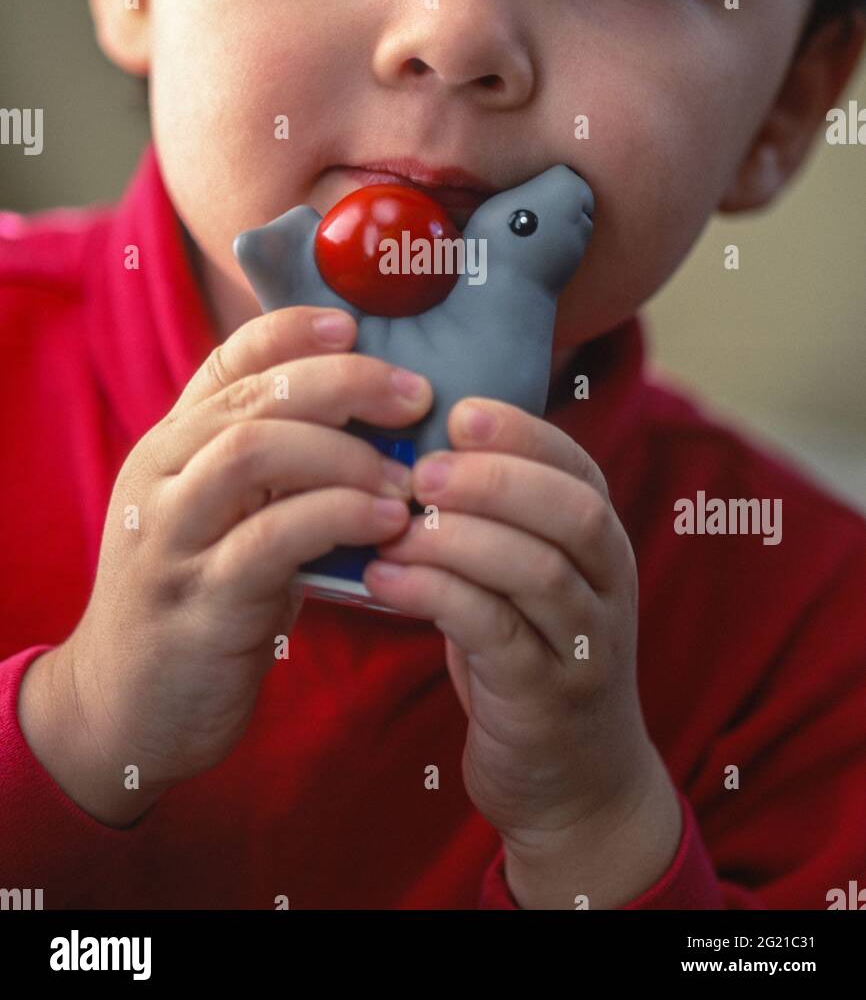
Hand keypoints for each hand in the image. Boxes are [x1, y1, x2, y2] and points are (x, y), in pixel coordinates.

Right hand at [19, 307, 429, 825]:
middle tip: (415, 398)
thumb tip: (373, 417)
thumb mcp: (227, 518)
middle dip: (345, 384)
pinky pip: (272, 538)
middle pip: (255, 397)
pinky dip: (339, 518)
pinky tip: (388, 524)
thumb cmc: (200, 599)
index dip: (293, 331)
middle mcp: (163, 476)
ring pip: (254, 451)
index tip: (356, 324)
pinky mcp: (199, 600)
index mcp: (172, 446)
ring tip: (405, 478)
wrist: (121, 708)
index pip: (229, 358)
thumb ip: (275, 468)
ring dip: (345, 454)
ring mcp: (174, 537)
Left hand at [363, 395, 681, 906]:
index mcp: (601, 543)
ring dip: (458, 538)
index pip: (578, 467)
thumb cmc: (528, 655)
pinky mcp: (545, 699)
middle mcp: (608, 586)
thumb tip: (412, 441)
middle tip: (422, 471)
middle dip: (494, 479)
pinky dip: (435, 596)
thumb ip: (494, 519)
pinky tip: (384, 580)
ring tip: (393, 526)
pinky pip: (494, 633)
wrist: (573, 784)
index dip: (522, 432)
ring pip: (536, 570)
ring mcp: (583, 646)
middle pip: (571, 511)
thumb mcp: (524, 578)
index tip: (458, 412)